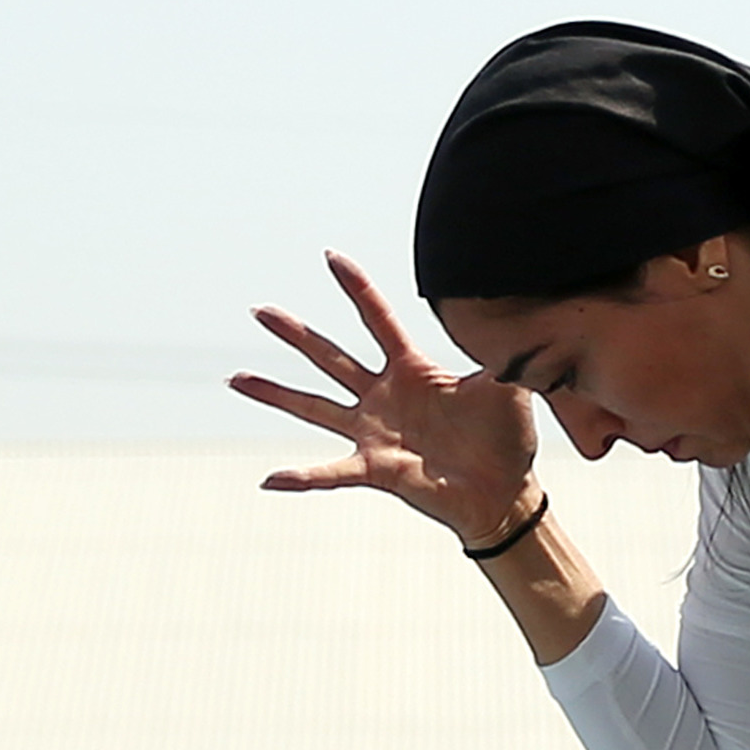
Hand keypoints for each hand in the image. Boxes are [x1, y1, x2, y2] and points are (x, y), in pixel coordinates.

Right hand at [229, 252, 538, 541]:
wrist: (504, 492)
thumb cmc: (506, 438)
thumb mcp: (505, 387)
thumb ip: (501, 352)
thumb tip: (514, 316)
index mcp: (413, 370)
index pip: (378, 319)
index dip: (356, 288)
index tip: (331, 257)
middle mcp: (383, 396)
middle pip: (330, 356)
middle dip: (295, 334)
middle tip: (259, 311)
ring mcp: (373, 432)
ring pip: (314, 406)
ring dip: (275, 394)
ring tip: (235, 379)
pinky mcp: (374, 469)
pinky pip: (331, 472)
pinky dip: (302, 477)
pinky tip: (269, 480)